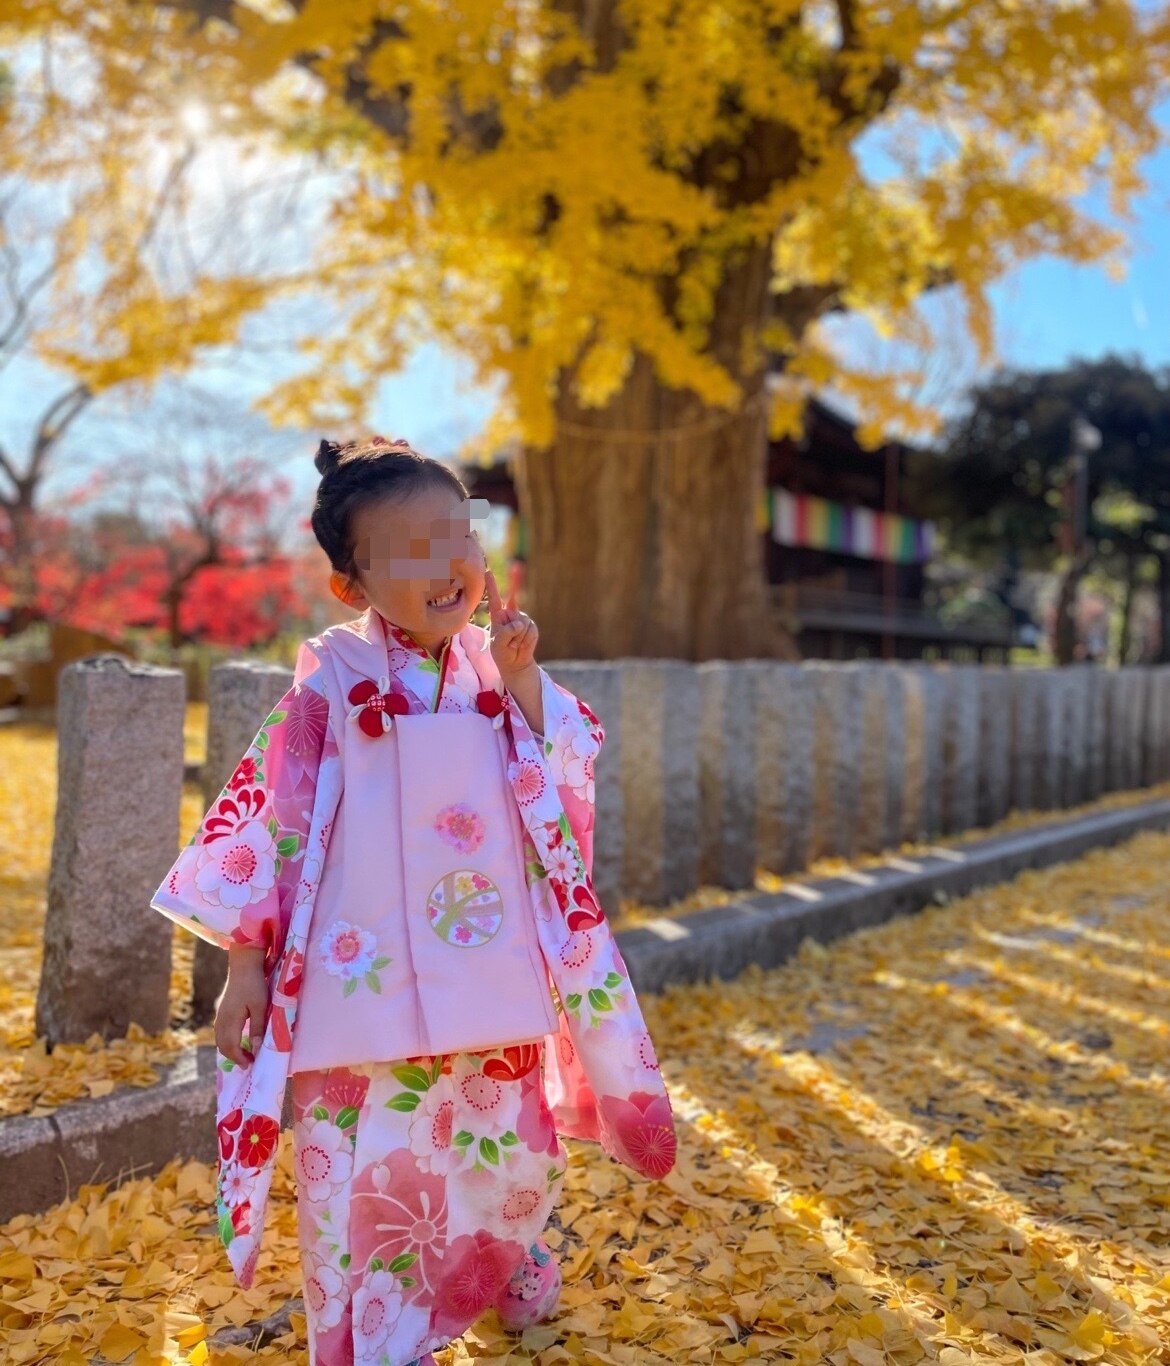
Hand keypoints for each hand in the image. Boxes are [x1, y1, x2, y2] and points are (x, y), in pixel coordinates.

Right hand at [215, 947, 267, 1065]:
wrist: (243, 965)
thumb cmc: (255, 984)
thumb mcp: (260, 1006)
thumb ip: (257, 1028)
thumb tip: (255, 1049)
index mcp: (230, 1020)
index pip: (231, 1046)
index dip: (240, 1058)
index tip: (250, 1064)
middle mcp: (221, 1019)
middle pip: (223, 1045)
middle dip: (234, 1057)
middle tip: (248, 1063)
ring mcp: (220, 1014)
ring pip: (220, 1039)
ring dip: (230, 1050)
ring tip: (244, 1055)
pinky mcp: (222, 1010)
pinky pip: (220, 1032)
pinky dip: (227, 1041)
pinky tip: (237, 1041)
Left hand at [485, 568, 537, 678]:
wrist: (515, 663)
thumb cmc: (502, 653)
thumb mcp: (498, 644)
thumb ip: (506, 633)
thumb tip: (520, 624)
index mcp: (498, 616)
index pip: (495, 599)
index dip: (492, 586)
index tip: (487, 572)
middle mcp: (510, 614)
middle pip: (514, 615)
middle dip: (512, 631)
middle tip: (509, 643)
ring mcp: (522, 619)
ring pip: (523, 623)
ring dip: (519, 638)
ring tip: (514, 645)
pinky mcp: (532, 626)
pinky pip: (531, 630)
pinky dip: (526, 640)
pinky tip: (522, 645)